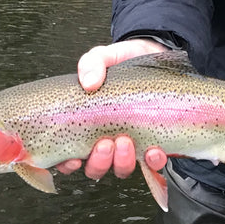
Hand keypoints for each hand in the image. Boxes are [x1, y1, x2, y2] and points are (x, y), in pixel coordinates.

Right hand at [57, 38, 170, 179]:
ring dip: (122, 162)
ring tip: (126, 140)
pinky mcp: (156, 141)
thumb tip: (89, 83)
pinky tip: (153, 150)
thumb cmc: (124, 62)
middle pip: (95, 168)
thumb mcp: (104, 57)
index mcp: (88, 125)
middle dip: (99, 161)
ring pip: (121, 169)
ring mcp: (132, 144)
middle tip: (106, 142)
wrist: (156, 54)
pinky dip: (153, 162)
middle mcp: (108, 140)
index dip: (68, 165)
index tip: (73, 158)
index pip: (70, 156)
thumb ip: (92, 63)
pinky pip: (153, 163)